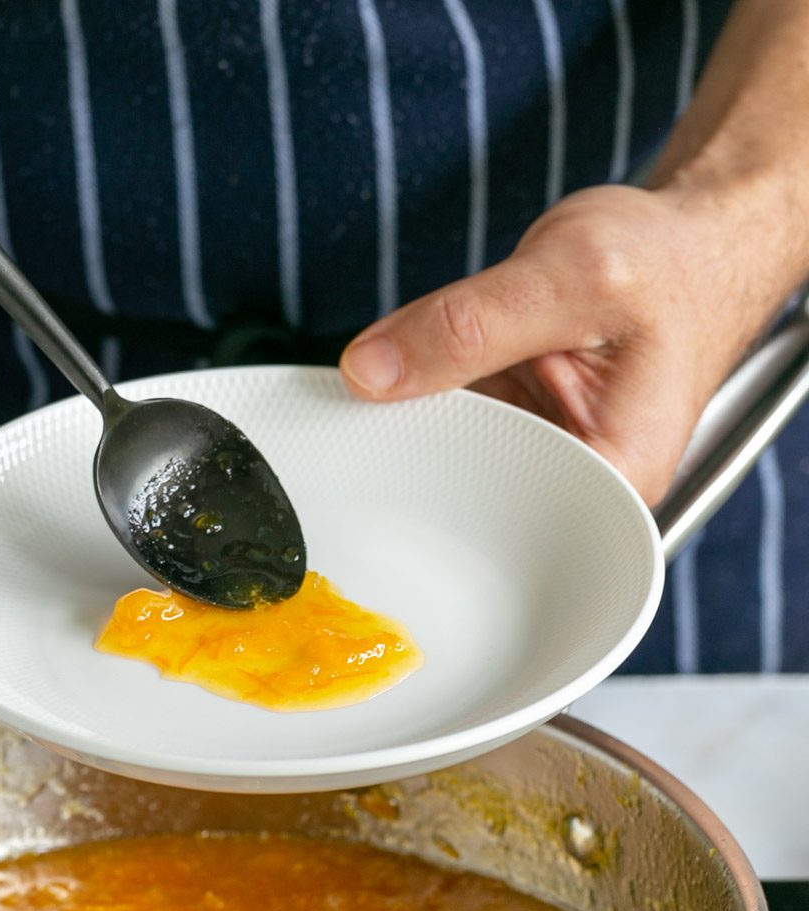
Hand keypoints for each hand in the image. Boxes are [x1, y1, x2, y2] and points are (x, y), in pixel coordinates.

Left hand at [340, 184, 790, 504]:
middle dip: (417, 440)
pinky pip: (454, 427)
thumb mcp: (569, 274)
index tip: (377, 432)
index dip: (426, 473)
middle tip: (385, 392)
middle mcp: (579, 489)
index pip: (493, 510)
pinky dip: (434, 394)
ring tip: (439, 369)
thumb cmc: (667, 262)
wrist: (693, 247)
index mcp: (612, 480)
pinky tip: (436, 372)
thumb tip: (371, 371)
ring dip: (422, 412)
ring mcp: (544, 463)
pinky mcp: (519, 434)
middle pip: (464, 493)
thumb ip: (466, 324)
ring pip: (449, 458)